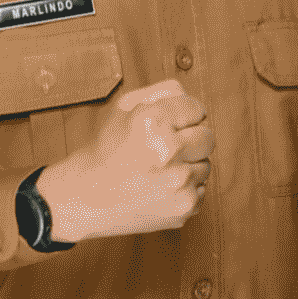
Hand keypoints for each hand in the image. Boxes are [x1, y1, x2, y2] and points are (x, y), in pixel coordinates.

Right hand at [35, 79, 213, 242]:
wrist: (89, 196)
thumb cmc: (108, 148)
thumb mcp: (123, 108)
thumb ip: (160, 92)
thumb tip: (189, 96)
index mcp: (152, 120)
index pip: (196, 108)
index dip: (183, 114)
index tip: (171, 122)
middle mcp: (168, 151)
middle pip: (208, 136)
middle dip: (190, 138)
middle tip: (167, 146)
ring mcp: (179, 182)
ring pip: (206, 164)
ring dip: (188, 164)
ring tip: (159, 167)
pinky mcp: (185, 206)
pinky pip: (202, 188)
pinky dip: (185, 187)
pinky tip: (160, 185)